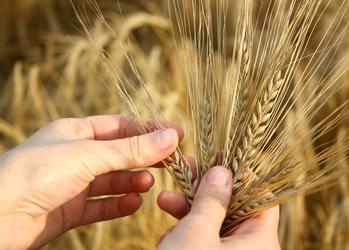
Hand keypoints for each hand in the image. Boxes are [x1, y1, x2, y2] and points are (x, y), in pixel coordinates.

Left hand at [0, 115, 182, 248]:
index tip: (177, 134)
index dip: (149, 129)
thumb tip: (171, 137)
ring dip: (133, 180)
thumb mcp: (88, 154)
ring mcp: (73, 183)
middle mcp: (75, 155)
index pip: (120, 126)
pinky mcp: (70, 210)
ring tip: (149, 183)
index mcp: (75, 131)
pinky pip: (102, 205)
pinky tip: (134, 203)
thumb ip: (131, 149)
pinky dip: (119, 204)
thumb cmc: (35, 173)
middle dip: (146, 157)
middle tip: (174, 162)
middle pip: (120, 153)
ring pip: (113, 180)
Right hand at [157, 166, 280, 249]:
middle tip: (184, 171)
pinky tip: (167, 238)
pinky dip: (186, 235)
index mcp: (260, 243)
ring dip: (188, 212)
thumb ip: (212, 199)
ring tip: (164, 202)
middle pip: (233, 208)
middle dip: (203, 191)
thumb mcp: (197, 232)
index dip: (242, 176)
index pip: (261, 198)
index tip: (220, 159)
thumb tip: (223, 171)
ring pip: (214, 224)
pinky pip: (204, 243)